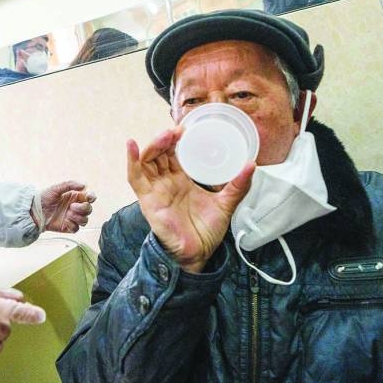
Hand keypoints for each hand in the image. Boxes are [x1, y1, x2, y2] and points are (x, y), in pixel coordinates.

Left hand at [39, 181, 95, 232]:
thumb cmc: (44, 198)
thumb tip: (84, 185)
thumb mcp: (56, 188)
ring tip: (68, 214)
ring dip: (78, 217)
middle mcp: (75, 207)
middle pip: (89, 209)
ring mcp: (72, 218)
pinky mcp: (68, 227)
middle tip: (72, 206)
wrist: (34, 211)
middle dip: (83, 208)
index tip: (88, 197)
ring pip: (85, 220)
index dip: (92, 197)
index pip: (89, 197)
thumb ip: (70, 185)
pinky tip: (65, 220)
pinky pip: (76, 228)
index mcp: (75, 197)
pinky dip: (72, 224)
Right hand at [127, 125, 253, 272]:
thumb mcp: (226, 204)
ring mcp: (155, 190)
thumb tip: (251, 165)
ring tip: (166, 135)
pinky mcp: (148, 200)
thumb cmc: (206, 232)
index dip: (177, 139)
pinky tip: (132, 145)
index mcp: (182, 180)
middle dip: (166, 139)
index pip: (174, 153)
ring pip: (147, 161)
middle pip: (159, 153)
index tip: (188, 127)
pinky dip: (131, 160)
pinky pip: (135, 178)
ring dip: (154, 145)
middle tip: (179, 130)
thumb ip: (238, 186)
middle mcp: (166, 182)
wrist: (198, 255)